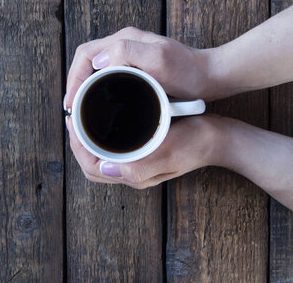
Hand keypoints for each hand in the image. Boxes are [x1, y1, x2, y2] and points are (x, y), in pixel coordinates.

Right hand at [63, 26, 213, 110]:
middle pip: (87, 60)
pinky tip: (100, 104)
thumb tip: (99, 59)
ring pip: (95, 68)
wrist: (211, 76)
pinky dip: (97, 88)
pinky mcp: (137, 67)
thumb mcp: (159, 60)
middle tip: (71, 108)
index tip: (71, 101)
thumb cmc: (188, 70)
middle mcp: (124, 43)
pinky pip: (108, 75)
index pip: (85, 54)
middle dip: (74, 82)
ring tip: (80, 108)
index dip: (73, 77)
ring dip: (84, 86)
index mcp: (124, 39)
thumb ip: (128, 52)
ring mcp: (131, 55)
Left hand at [65, 114, 227, 188]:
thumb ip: (139, 165)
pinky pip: (115, 148)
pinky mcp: (145, 151)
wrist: (220, 138)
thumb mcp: (169, 151)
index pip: (93, 168)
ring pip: (102, 156)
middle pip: (93, 163)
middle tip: (73, 117)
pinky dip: (103, 135)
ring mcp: (139, 162)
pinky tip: (105, 119)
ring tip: (83, 116)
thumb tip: (105, 169)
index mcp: (136, 175)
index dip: (77, 147)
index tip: (72, 123)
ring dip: (89, 139)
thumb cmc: (196, 143)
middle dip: (78, 143)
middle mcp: (134, 172)